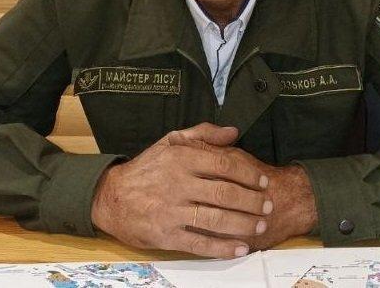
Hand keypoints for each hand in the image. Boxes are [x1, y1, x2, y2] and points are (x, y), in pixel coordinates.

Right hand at [90, 123, 272, 258]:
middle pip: (225, 193)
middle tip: (267, 206)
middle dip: (252, 201)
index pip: (224, 164)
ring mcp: (171, 211)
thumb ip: (203, 134)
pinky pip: (199, 243)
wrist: (111, 196)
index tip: (263, 181)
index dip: (249, 174)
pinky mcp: (165, 235)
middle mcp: (178, 183)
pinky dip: (223, 248)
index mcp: (182, 158)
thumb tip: (233, 132)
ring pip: (216, 219)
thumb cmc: (146, 167)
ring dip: (243, 224)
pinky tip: (239, 248)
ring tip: (259, 225)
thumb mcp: (171, 141)